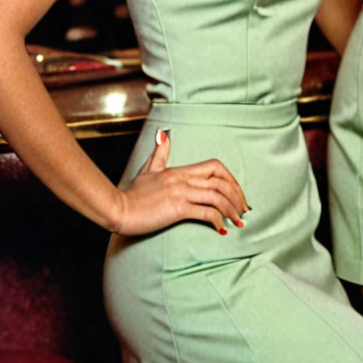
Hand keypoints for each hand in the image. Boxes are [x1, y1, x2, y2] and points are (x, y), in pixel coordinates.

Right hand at [113, 129, 248, 236]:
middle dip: (237, 196)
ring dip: (231, 210)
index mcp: (180, 170)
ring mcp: (181, 193)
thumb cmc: (134, 194)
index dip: (231, 179)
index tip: (237, 193)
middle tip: (243, 210)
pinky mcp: (177, 209)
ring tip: (238, 222)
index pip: (215, 167)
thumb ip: (160, 153)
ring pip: (217, 197)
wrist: (119, 209)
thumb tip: (164, 134)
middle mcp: (183, 179)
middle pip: (221, 181)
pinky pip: (205, 212)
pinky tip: (221, 228)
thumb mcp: (148, 169)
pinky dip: (217, 220)